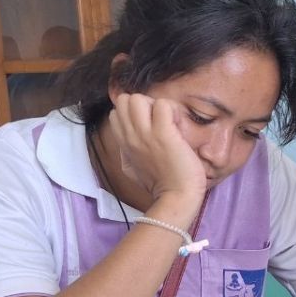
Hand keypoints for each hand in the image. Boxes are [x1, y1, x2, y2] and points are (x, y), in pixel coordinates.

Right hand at [106, 92, 205, 211]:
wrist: (177, 197)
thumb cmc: (160, 185)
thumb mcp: (132, 170)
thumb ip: (126, 154)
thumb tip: (126, 147)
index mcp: (124, 143)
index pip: (117, 112)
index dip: (135, 113)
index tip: (150, 126)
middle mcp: (130, 136)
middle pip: (125, 100)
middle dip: (144, 104)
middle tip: (160, 121)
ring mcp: (145, 134)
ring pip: (138, 98)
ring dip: (156, 105)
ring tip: (168, 121)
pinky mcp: (163, 133)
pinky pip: (163, 105)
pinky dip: (173, 111)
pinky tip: (178, 126)